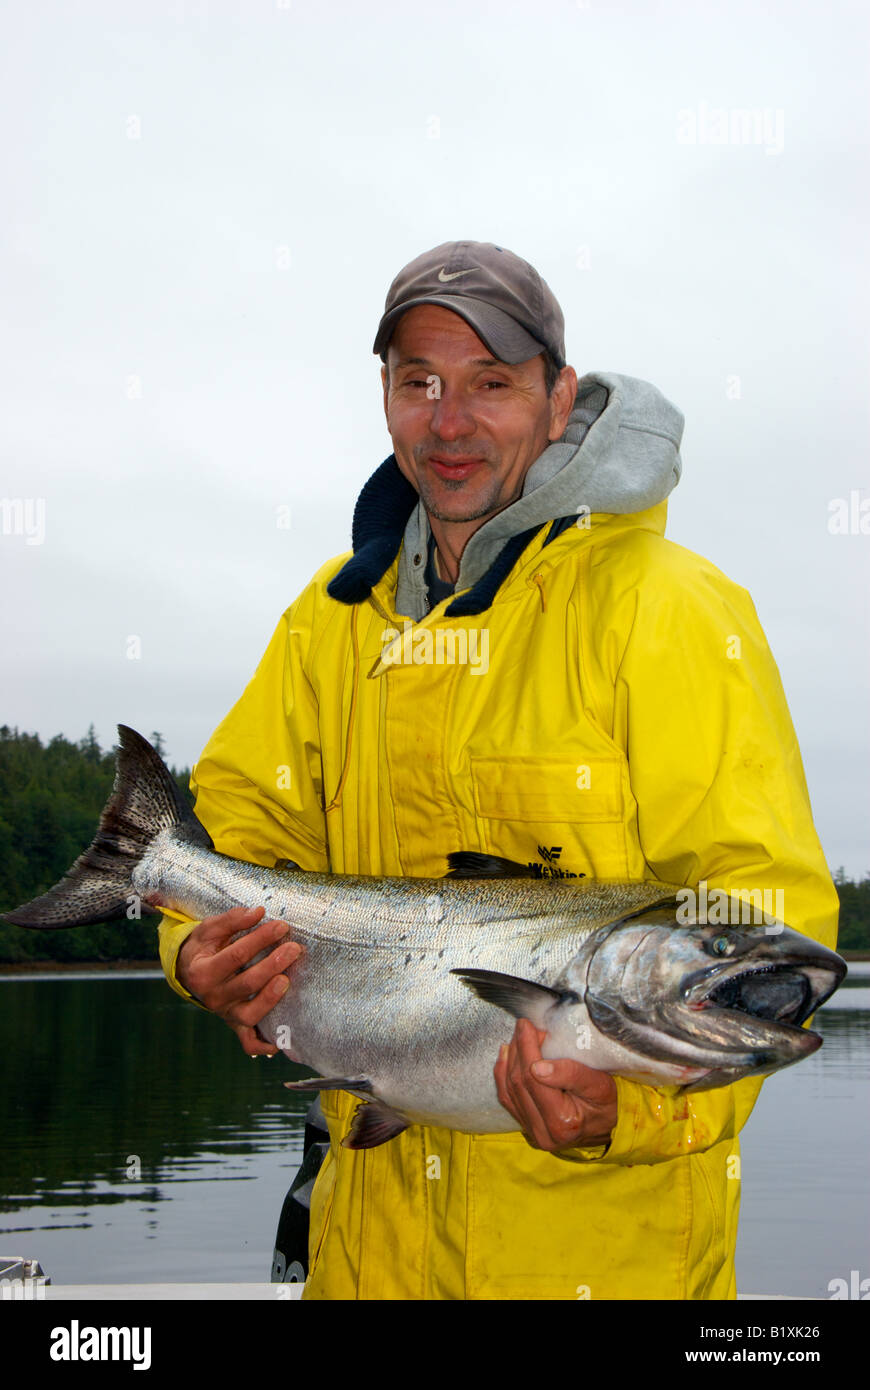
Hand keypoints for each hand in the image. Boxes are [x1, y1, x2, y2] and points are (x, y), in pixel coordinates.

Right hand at [175, 906, 303, 1055]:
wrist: (188, 972)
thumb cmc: (203, 948)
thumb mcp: (209, 929)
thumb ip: (232, 920)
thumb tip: (258, 911)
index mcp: (203, 972)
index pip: (236, 955)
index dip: (260, 939)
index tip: (281, 926)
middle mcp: (213, 997)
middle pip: (246, 984)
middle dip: (272, 965)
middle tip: (294, 948)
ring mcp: (225, 1013)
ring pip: (250, 1015)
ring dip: (271, 999)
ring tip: (286, 980)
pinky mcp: (235, 1024)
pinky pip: (248, 1042)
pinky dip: (263, 1046)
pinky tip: (280, 1041)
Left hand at [494, 1017, 617, 1151]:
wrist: (610, 1128)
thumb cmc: (608, 1103)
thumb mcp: (600, 1085)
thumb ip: (571, 1074)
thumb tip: (537, 1066)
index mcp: (563, 1122)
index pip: (533, 1079)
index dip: (526, 1048)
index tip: (527, 1025)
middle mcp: (543, 1132)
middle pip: (518, 1083)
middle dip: (518, 1050)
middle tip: (524, 1027)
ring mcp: (532, 1132)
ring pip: (508, 1090)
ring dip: (509, 1059)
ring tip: (517, 1037)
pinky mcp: (527, 1127)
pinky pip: (507, 1098)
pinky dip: (502, 1074)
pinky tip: (506, 1055)